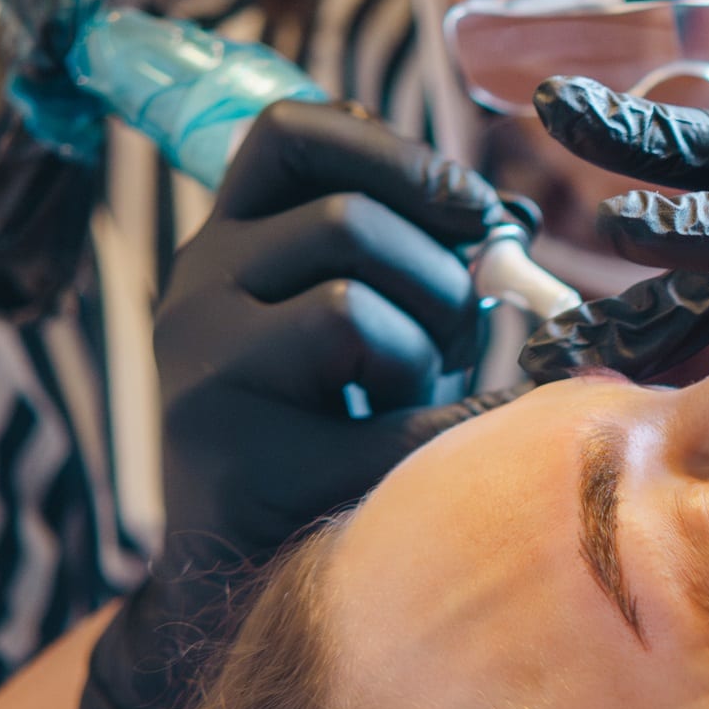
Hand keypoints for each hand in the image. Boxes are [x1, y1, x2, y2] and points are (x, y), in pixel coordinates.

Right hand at [69, 100, 520, 708]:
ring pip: (349, 307)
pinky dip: (453, 424)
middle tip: (452, 343)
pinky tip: (459, 444)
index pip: (287, 134)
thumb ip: (431, 260)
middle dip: (438, 278)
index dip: (392, 151)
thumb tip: (513, 219)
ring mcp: (199, 369)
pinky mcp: (227, 453)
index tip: (471, 206)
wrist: (263, 574)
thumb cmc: (348, 432)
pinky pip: (383, 414)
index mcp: (231, 241)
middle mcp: (195, 289)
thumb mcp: (385, 321)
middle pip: (348, 222)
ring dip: (422, 353)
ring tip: (405, 402)